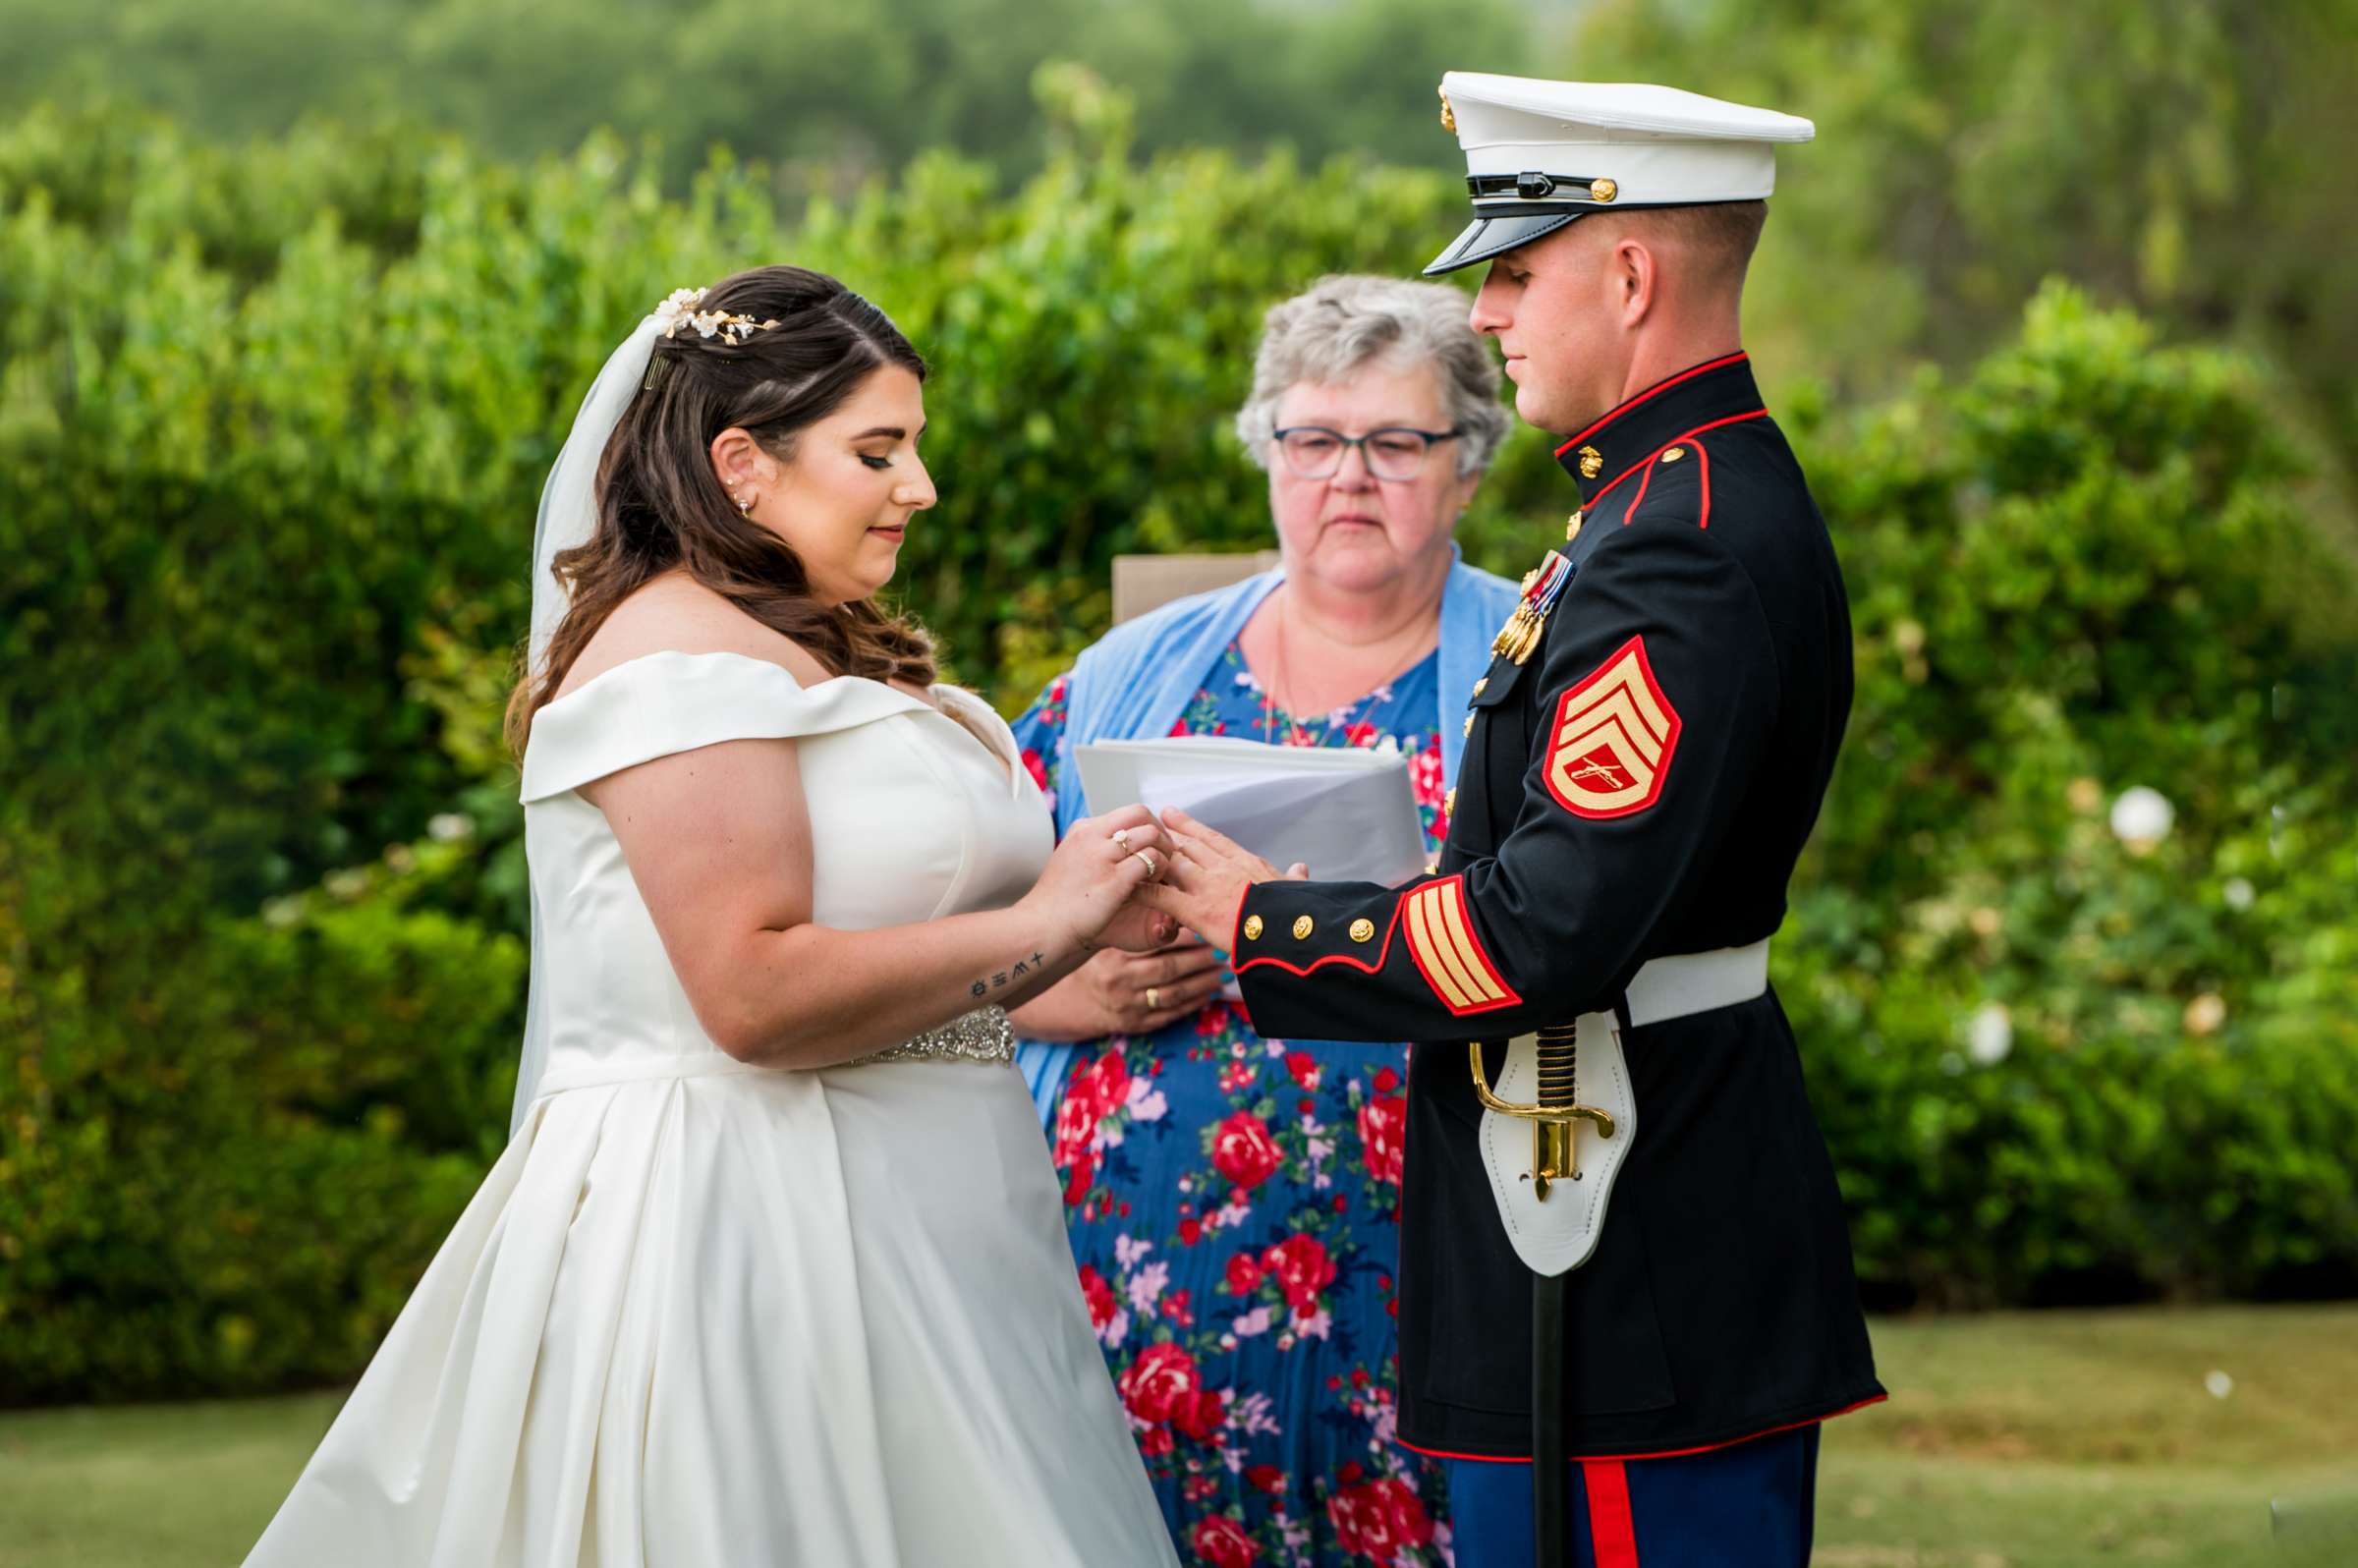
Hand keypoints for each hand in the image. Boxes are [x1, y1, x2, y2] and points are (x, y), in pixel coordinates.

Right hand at [1021, 805, 1176, 952]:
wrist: (1043, 927)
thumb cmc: (1059, 901)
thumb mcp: (1072, 860)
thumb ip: (1094, 847)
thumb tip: (1119, 842)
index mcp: (1083, 830)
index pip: (1128, 812)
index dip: (1148, 826)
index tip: (1154, 845)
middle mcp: (1093, 837)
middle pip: (1141, 813)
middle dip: (1161, 832)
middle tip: (1166, 854)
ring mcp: (1102, 856)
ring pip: (1150, 835)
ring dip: (1164, 852)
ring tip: (1161, 872)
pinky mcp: (1114, 879)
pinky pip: (1150, 860)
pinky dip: (1160, 870)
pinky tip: (1155, 885)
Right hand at [1064, 938, 1227, 1034]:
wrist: (1076, 1000)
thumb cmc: (1100, 962)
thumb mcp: (1110, 943)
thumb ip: (1137, 930)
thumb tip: (1179, 913)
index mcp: (1114, 957)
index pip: (1156, 946)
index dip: (1185, 938)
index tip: (1207, 928)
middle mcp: (1120, 982)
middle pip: (1169, 969)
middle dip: (1200, 960)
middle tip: (1222, 949)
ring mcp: (1128, 1006)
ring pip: (1174, 994)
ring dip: (1203, 983)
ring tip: (1223, 972)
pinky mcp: (1137, 1024)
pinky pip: (1171, 1014)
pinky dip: (1193, 1004)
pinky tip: (1210, 993)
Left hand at [1134, 806, 1308, 946]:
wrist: (1293, 932)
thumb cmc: (1298, 915)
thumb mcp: (1299, 891)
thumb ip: (1295, 879)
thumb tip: (1301, 868)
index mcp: (1248, 864)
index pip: (1215, 840)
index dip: (1193, 828)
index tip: (1175, 815)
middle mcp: (1225, 869)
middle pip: (1189, 846)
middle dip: (1166, 836)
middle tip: (1148, 824)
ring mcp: (1209, 888)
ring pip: (1173, 864)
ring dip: (1153, 858)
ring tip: (1133, 850)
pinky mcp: (1197, 911)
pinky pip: (1163, 897)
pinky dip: (1144, 891)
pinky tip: (1128, 887)